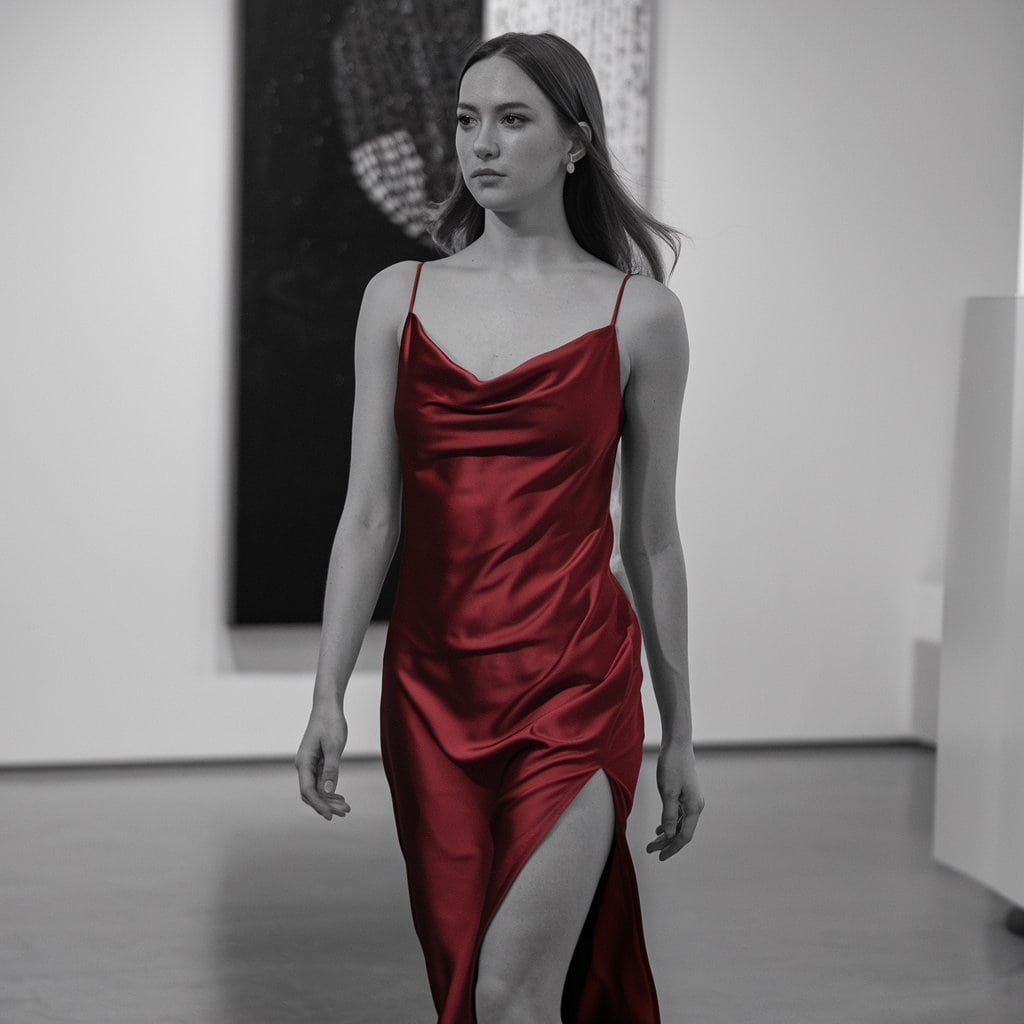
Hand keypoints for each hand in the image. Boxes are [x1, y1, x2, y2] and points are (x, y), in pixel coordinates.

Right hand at [294, 699, 351, 820]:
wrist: (327, 707)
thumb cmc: (330, 723)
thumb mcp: (333, 746)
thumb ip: (331, 769)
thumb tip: (328, 791)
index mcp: (304, 762)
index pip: (308, 791)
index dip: (319, 804)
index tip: (331, 815)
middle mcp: (303, 766)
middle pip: (312, 793)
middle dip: (326, 805)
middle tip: (345, 813)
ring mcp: (309, 764)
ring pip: (317, 789)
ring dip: (329, 800)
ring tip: (346, 808)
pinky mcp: (317, 762)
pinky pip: (321, 782)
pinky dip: (330, 791)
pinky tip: (340, 797)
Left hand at [646, 739, 704, 859]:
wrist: (677, 744)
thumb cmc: (671, 766)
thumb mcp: (667, 792)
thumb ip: (668, 815)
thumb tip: (669, 836)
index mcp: (693, 807)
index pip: (684, 836)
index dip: (672, 848)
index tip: (659, 857)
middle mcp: (696, 806)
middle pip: (682, 831)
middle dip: (667, 843)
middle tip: (650, 851)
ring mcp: (692, 800)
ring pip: (680, 824)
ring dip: (667, 834)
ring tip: (653, 843)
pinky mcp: (686, 794)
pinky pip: (679, 814)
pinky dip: (670, 823)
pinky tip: (660, 828)